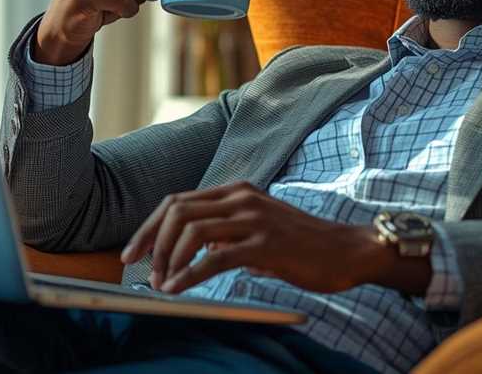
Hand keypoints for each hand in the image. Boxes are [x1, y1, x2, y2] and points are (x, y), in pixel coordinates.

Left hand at [119, 182, 387, 294]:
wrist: (347, 250)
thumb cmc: (303, 245)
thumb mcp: (258, 230)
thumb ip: (227, 235)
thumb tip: (194, 252)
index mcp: (236, 192)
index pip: (178, 201)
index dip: (150, 227)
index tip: (134, 253)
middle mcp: (241, 198)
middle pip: (177, 211)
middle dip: (150, 241)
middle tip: (140, 270)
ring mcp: (254, 218)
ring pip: (192, 230)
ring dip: (169, 260)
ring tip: (162, 284)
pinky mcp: (265, 244)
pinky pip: (216, 257)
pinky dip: (189, 274)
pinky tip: (179, 288)